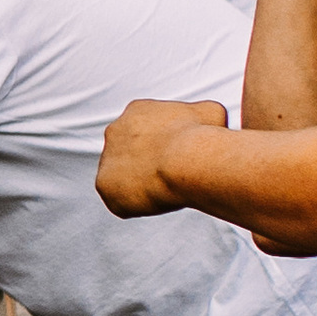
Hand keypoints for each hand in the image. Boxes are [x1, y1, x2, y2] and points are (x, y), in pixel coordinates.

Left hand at [98, 96, 226, 217]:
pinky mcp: (104, 185)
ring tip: (165, 189)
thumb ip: (203, 116)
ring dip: (141, 185)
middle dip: (148, 164)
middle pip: (130, 153)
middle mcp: (114, 130)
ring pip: (123, 177)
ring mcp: (107, 158)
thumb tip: (211, 123)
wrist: (184, 158)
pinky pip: (120, 200)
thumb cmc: (201, 135)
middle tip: (170, 176)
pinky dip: (137, 205)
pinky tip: (155, 200)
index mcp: (138, 110)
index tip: (178, 157)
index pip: (147, 131)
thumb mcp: (212, 113)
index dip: (164, 147)